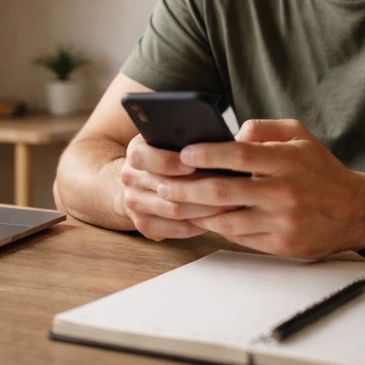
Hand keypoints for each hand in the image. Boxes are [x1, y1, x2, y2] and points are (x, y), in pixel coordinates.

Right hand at [118, 134, 240, 240]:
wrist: (140, 182)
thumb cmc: (167, 157)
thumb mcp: (172, 141)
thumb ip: (193, 138)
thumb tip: (234, 135)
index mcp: (136, 152)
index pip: (142, 156)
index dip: (168, 161)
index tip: (193, 165)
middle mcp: (130, 178)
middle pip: (164, 187)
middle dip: (200, 188)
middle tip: (229, 187)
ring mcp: (134, 203)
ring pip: (173, 210)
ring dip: (205, 209)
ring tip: (231, 204)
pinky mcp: (144, 225)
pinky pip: (176, 229)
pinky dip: (199, 225)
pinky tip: (217, 218)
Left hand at [159, 120, 364, 257]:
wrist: (354, 210)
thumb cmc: (320, 170)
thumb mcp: (299, 136)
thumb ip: (264, 129)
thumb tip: (232, 135)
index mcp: (287, 161)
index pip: (239, 155)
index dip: (207, 154)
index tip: (183, 153)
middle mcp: (284, 191)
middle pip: (224, 191)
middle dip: (186, 189)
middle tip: (162, 185)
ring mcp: (282, 220)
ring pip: (227, 219)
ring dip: (195, 213)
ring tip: (172, 204)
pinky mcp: (282, 244)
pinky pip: (240, 237)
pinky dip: (217, 229)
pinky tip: (200, 220)